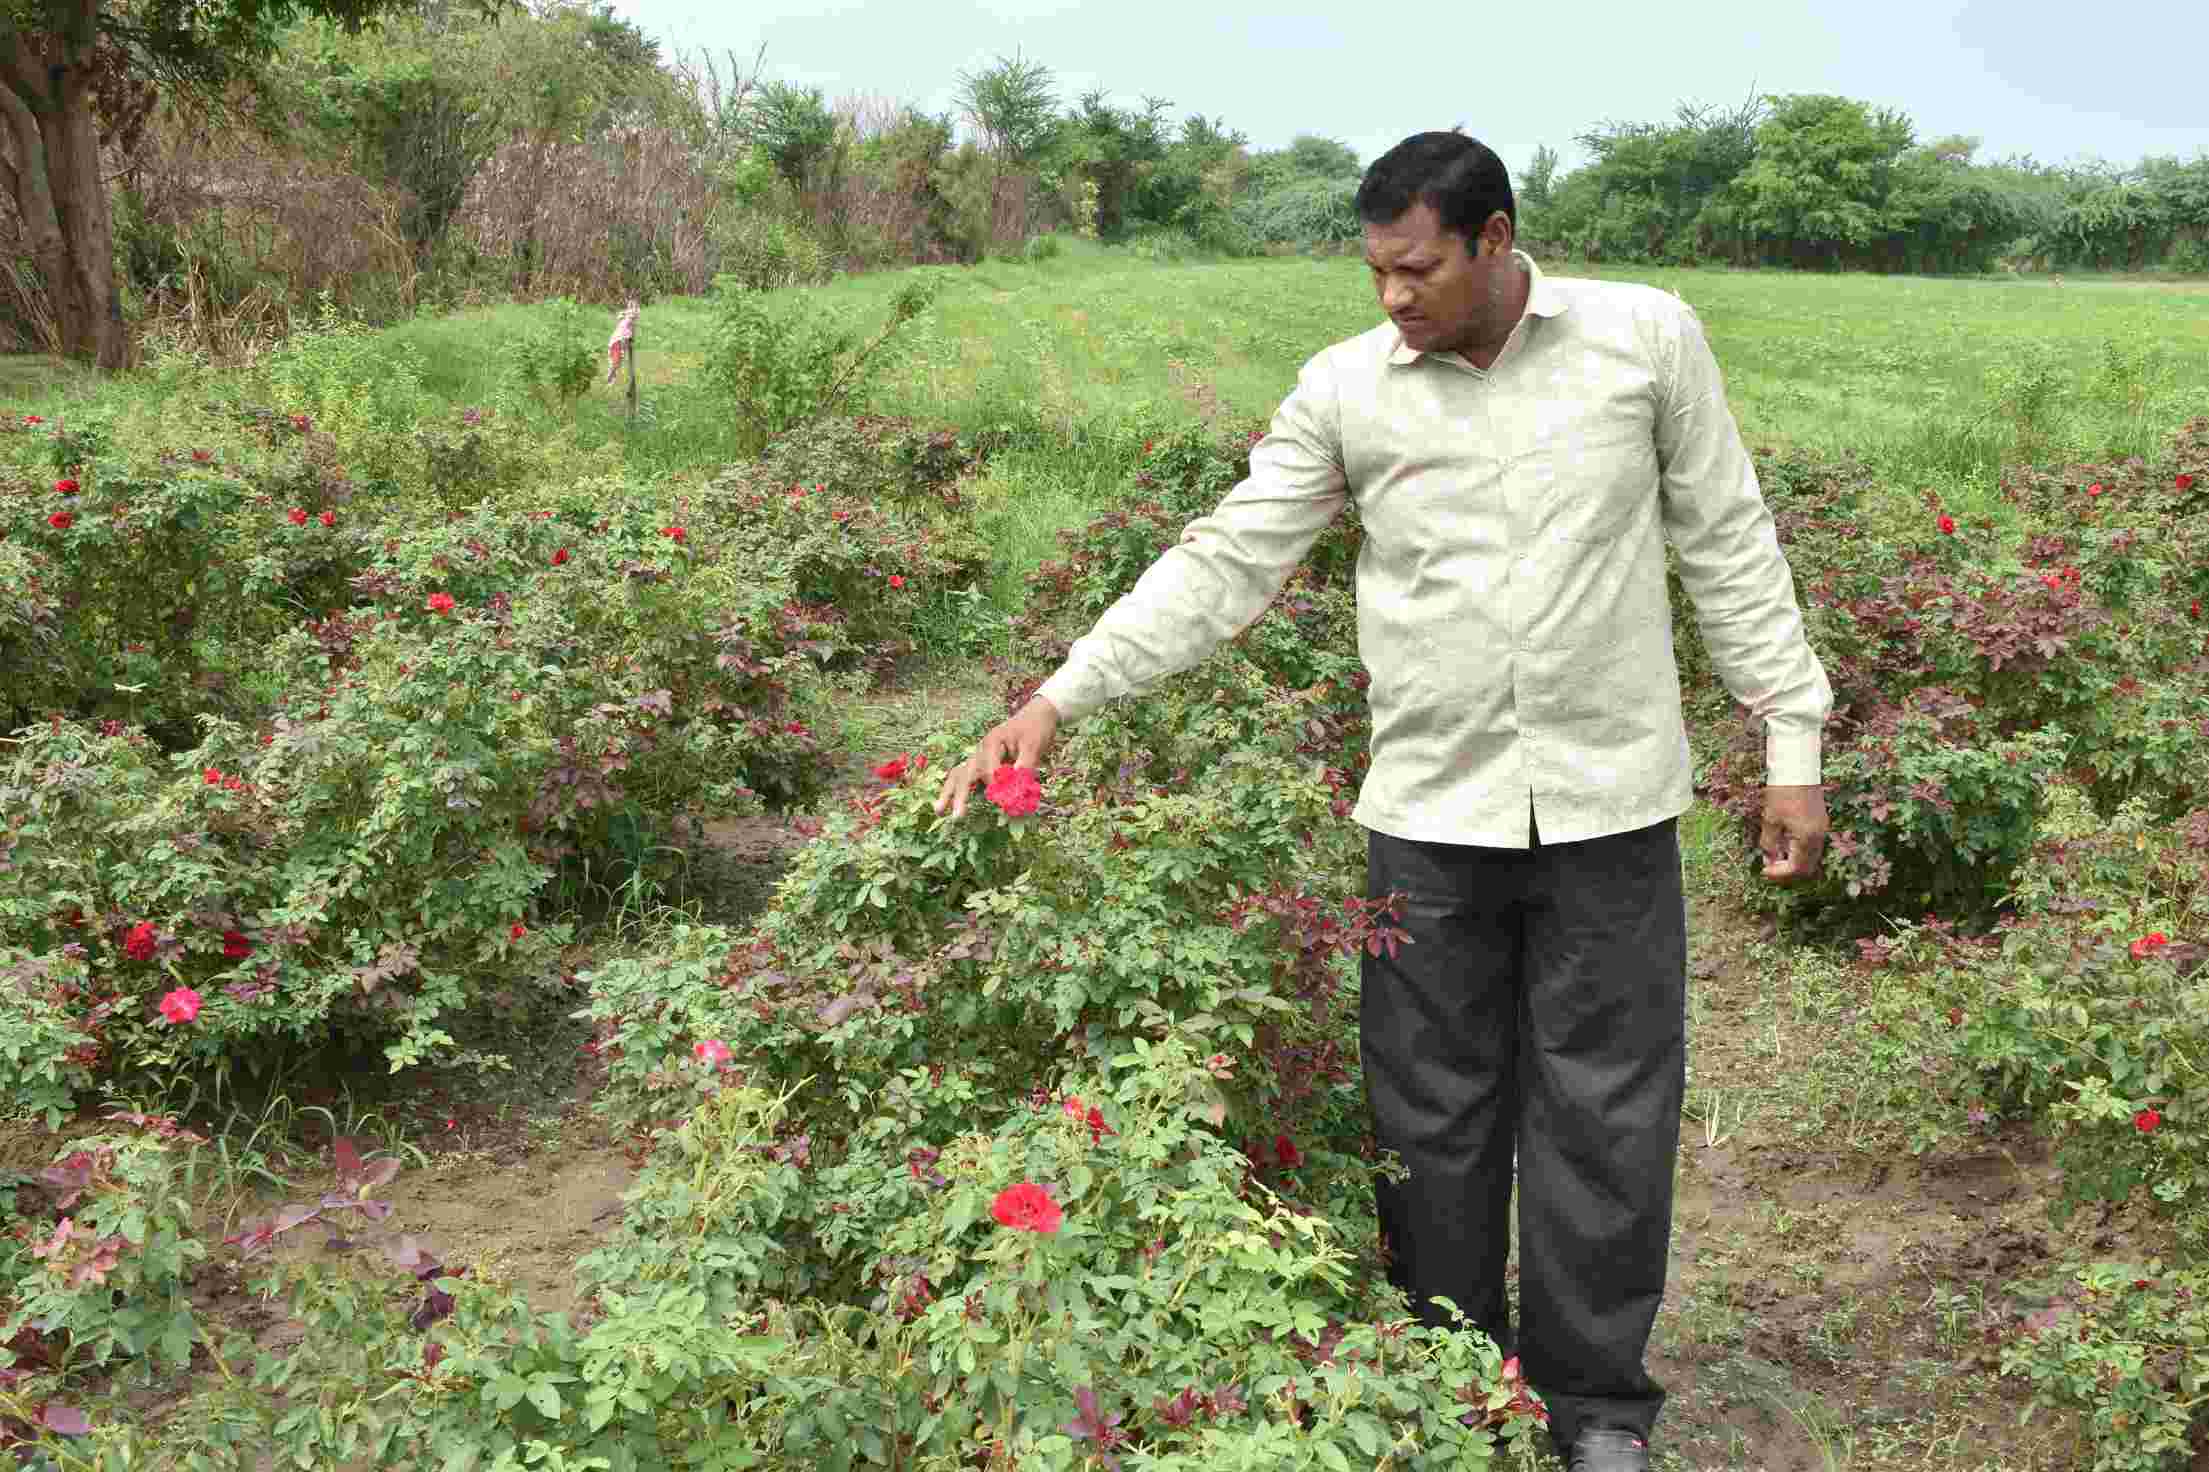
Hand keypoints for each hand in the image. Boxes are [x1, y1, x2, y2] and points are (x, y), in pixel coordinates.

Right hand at [935, 698, 1060, 818]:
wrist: (1036, 716)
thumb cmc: (1035, 729)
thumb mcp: (1034, 745)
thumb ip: (1025, 766)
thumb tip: (1017, 787)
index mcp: (992, 742)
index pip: (989, 770)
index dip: (997, 787)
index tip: (1008, 801)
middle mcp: (981, 750)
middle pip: (965, 773)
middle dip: (960, 794)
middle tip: (957, 816)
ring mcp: (980, 756)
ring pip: (960, 774)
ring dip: (950, 792)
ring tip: (938, 810)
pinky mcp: (983, 763)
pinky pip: (967, 776)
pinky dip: (959, 789)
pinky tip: (947, 802)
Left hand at [1759, 784, 1827, 883]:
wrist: (1798, 768)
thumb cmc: (1782, 792)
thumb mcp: (1770, 819)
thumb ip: (1769, 843)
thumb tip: (1769, 859)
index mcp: (1807, 837)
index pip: (1796, 868)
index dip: (1779, 873)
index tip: (1764, 871)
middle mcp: (1819, 836)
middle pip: (1807, 866)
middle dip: (1787, 870)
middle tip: (1769, 867)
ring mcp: (1822, 828)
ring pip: (1811, 856)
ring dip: (1794, 860)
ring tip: (1774, 855)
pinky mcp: (1821, 821)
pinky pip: (1812, 844)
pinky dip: (1799, 850)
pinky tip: (1784, 843)